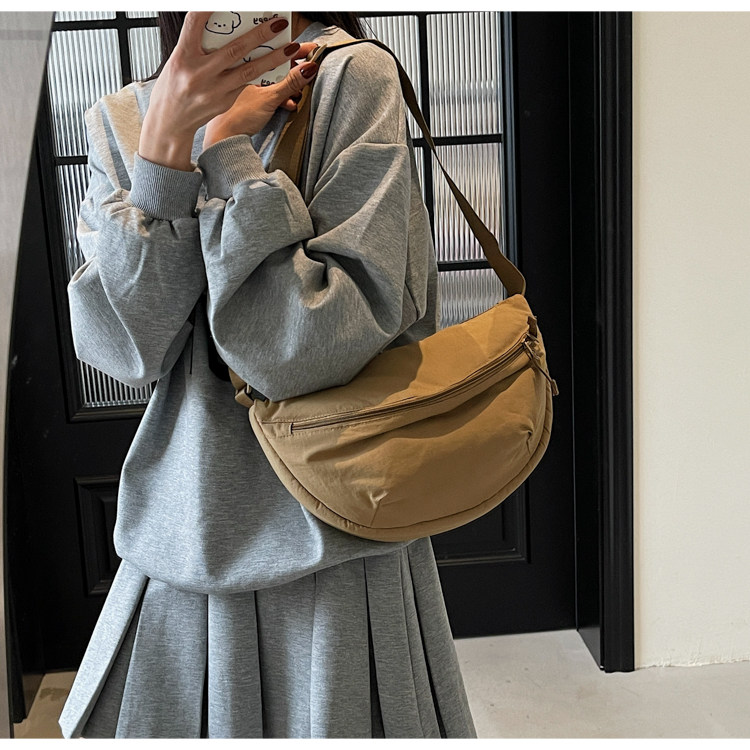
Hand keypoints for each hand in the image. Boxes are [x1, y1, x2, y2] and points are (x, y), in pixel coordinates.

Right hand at [138, 11, 304, 170]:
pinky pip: (248, 84)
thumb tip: (218, 24)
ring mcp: (214, 90)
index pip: (194, 23)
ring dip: (273, 58)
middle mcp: (199, 73)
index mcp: (183, 56)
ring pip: (249, 71)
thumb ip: (197, 44)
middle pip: (234, 49)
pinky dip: (264, 73)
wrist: (171, 122)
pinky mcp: (224, 101)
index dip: (207, 8)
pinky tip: (279, 66)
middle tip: (279, 23)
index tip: (221, 1)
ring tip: (292, 48)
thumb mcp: (178, 60)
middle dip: (260, 35)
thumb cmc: (173, 87)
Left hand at [202, 51, 318, 149]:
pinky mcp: (250, 98)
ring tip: (296, 95)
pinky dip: (280, 96)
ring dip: (289, 87)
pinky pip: (269, 91)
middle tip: (308, 73)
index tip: (311, 50)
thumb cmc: (238, 116)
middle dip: (295, 71)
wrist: (223, 138)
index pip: (275, 50)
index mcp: (248, 65)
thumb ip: (290, 83)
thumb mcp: (269, 98)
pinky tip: (288, 104)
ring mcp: (248, 85)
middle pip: (277, 64)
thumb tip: (309, 68)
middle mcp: (246, 70)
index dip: (295, 50)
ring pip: (275, 79)